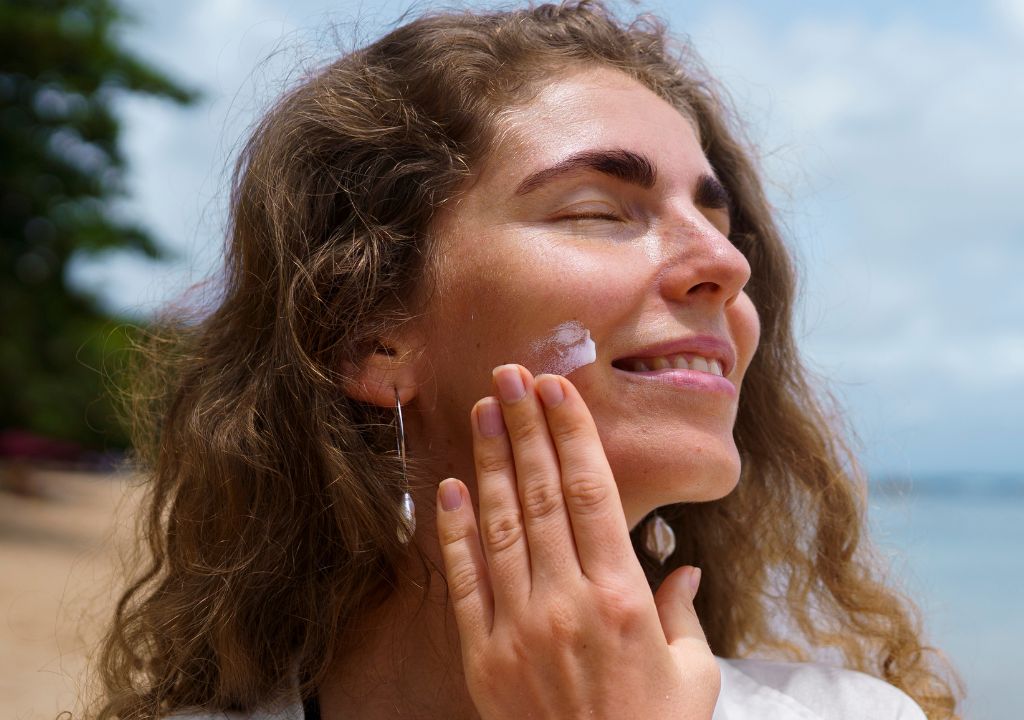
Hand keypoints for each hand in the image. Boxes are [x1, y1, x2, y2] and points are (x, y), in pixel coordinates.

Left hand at [436, 364, 719, 719]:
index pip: (592, 493)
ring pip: (500, 524)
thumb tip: (686, 571)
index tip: (557, 390)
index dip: (572, 435)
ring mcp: (519, 626)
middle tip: (509, 375)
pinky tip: (447, 489)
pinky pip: (465, 581)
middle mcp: (567, 601)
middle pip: (542, 493)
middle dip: (525, 427)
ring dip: (489, 462)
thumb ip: (682, 615)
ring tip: (480, 411)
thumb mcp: (693, 677)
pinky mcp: (484, 654)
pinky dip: (453, 532)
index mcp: (623, 598)